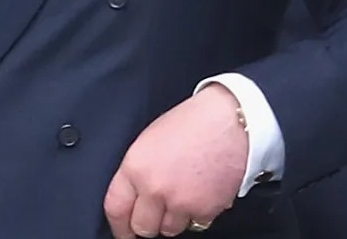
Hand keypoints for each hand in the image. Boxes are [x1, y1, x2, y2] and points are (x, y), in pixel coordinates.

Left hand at [104, 84, 248, 238]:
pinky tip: (203, 188)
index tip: (125, 230)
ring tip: (187, 188)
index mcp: (137, 166)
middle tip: (162, 204)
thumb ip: (139, 171)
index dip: (120, 224)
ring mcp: (180, 201)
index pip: (116, 209)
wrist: (230, 119)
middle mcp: (155, 187)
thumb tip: (134, 198)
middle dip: (151, 220)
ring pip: (169, 229)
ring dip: (176, 216)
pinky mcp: (204, 210)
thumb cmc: (194, 122)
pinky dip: (199, 212)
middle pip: (142, 227)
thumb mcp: (152, 139)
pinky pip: (195, 224)